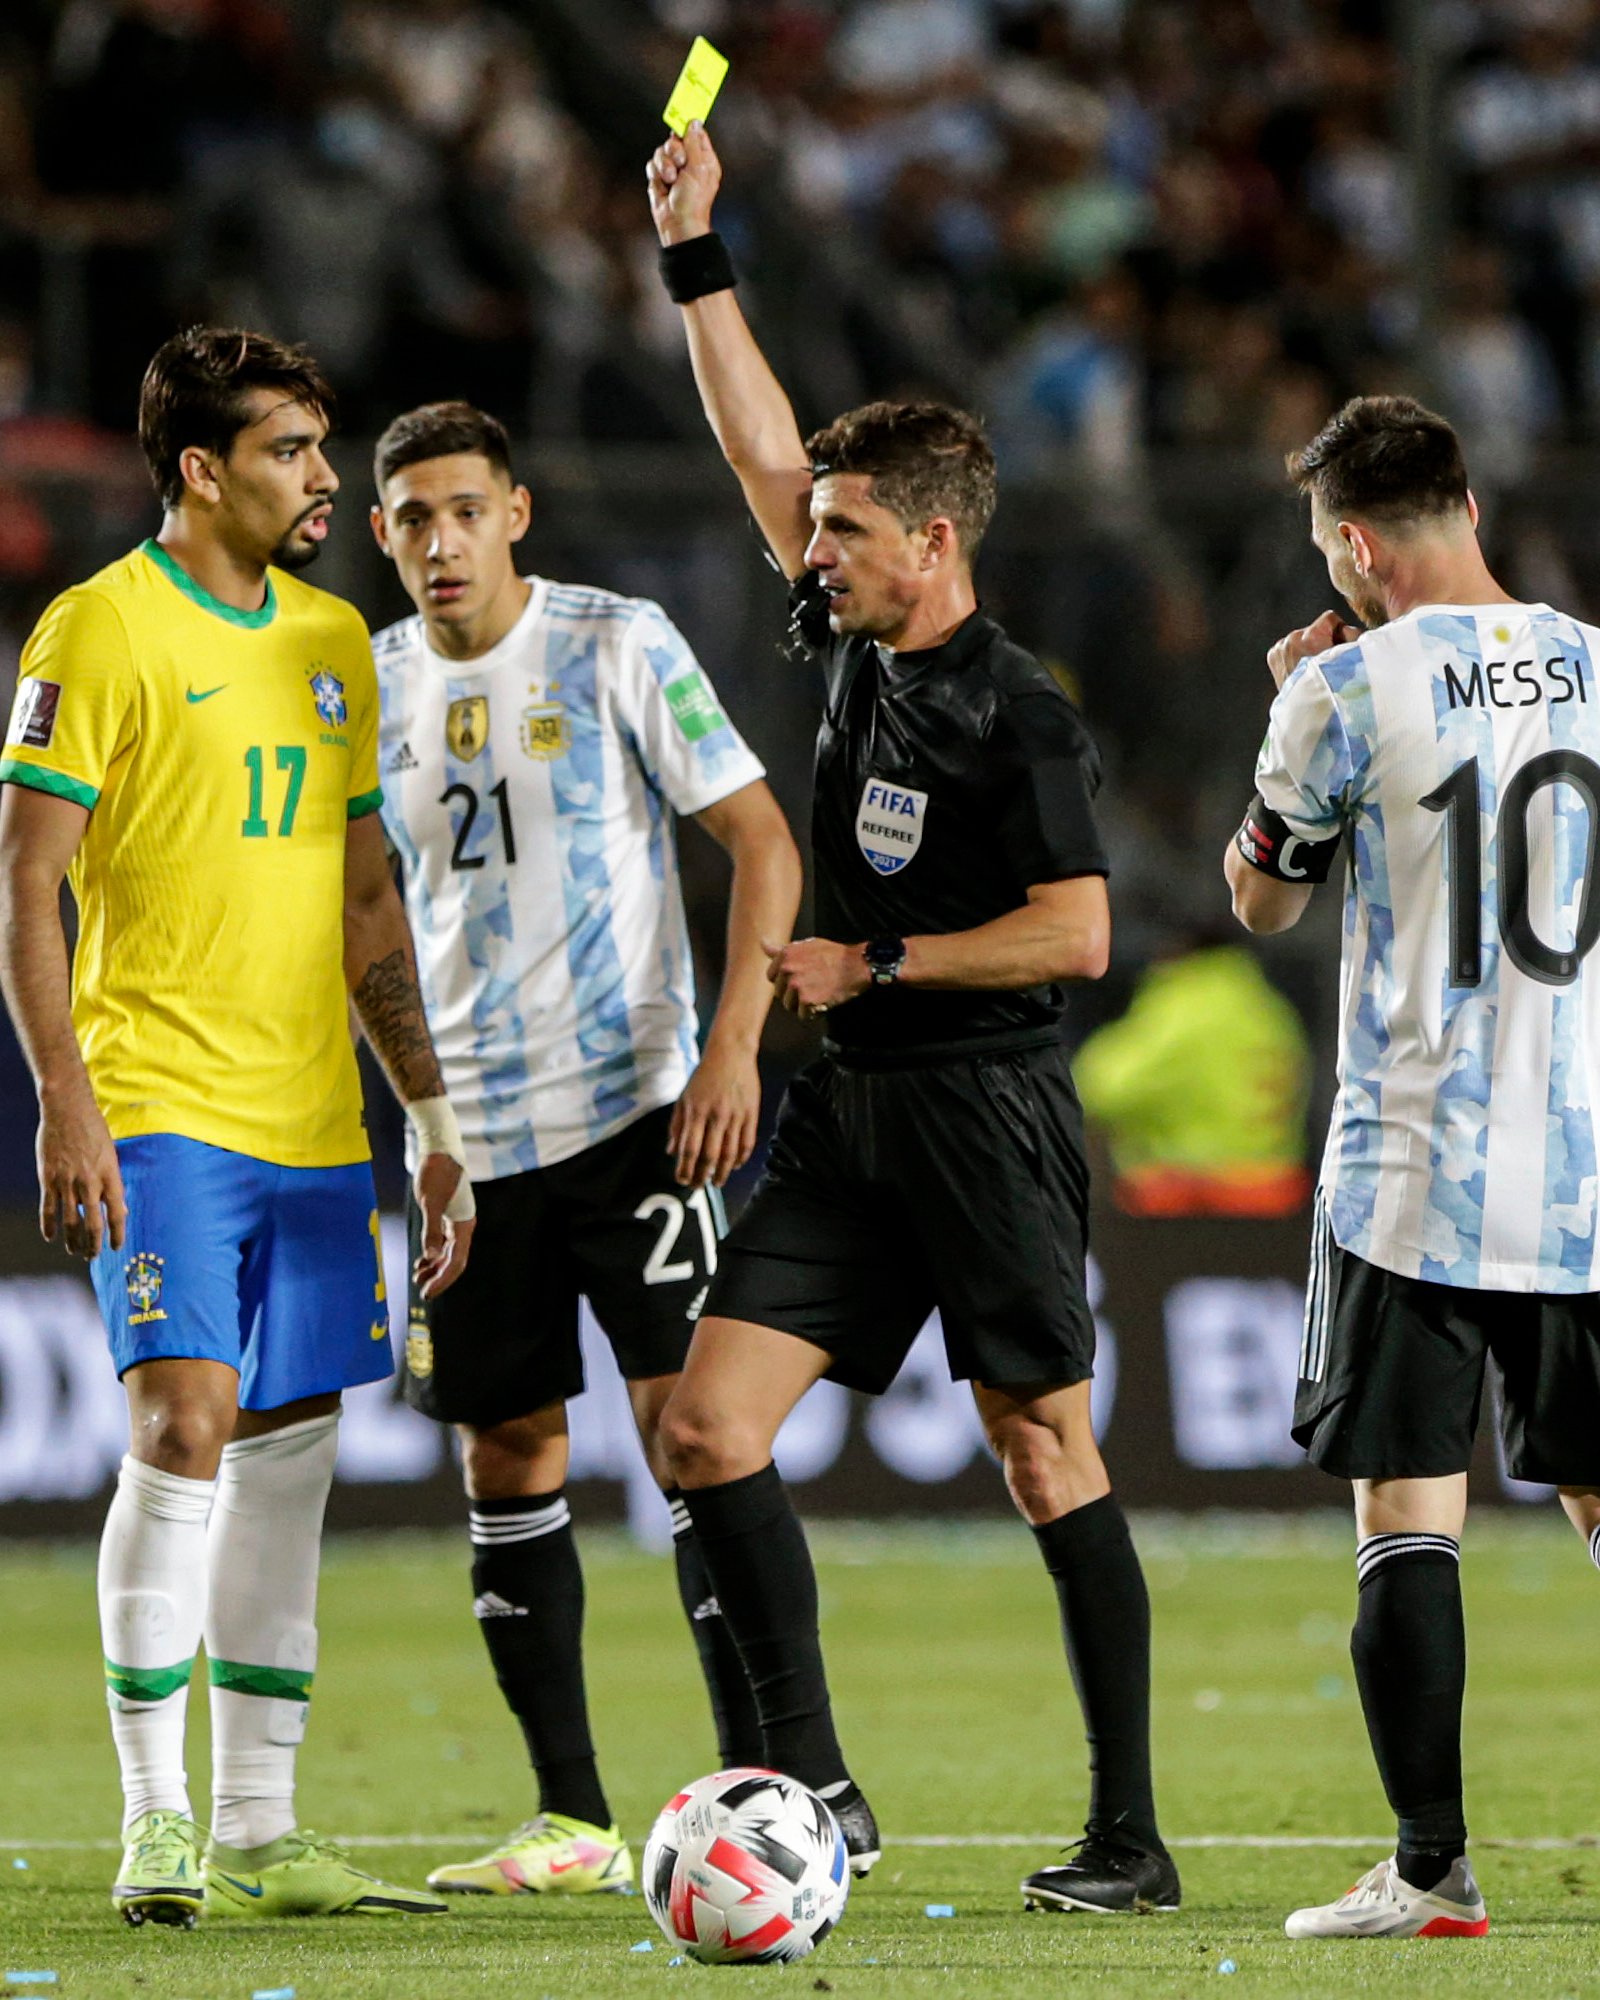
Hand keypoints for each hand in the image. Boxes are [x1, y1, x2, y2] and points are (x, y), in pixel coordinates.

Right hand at [37, 1078, 124, 1257]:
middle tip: (92, 1257)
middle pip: (93, 1224)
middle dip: (93, 1245)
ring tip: (75, 1251)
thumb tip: (121, 1209)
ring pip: (70, 1222)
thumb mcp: (111, 1155)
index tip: (116, 1248)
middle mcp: (90, 1182)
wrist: (67, 1109)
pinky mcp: (48, 1178)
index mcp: (111, 1175)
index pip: (117, 1214)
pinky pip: (48, 1209)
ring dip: (72, 1241)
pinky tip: (51, 1237)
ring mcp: (67, 1181)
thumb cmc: (93, 1130)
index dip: (118, 1234)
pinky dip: (49, 1226)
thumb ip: (114, 1184)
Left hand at [413, 1152, 473, 1300]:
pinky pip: (443, 1242)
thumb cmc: (435, 1173)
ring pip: (449, 1253)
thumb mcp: (429, 1202)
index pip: (456, 1262)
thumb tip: (432, 1257)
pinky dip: (433, 1253)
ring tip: (418, 1277)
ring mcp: (456, 1221)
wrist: (439, 1149)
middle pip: (455, 1261)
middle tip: (422, 1291)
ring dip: (435, 1267)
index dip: (443, 1280)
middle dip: (439, 1277)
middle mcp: (463, 1226)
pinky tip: (422, 1260)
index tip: (428, 1292)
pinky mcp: (448, 1215)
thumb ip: (431, 1231)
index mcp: (463, 1225)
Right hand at [648, 121, 721, 245]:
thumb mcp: (699, 168)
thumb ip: (694, 143)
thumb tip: (694, 122)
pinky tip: (664, 187)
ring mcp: (673, 169)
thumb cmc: (693, 200)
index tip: (681, 116)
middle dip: (674, 151)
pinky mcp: (659, 177)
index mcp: (703, 159)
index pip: (695, 134)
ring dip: (665, 166)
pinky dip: (656, 175)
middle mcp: (688, 162)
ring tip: (671, 181)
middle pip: (674, 140)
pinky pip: (652, 165)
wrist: (677, 223)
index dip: (688, 126)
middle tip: (680, 163)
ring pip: (661, 152)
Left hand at [670, 1040, 760, 1188]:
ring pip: (730, 1153)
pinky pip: (747, 1142)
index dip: (685, 1168)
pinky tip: (736, 1166)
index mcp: (696, 1111)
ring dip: (723, 1172)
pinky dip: (742, 1158)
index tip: (682, 1180)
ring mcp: (736, 1116)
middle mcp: (716, 1116)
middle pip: (710, 1155)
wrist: (731, 1053)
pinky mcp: (751, 1114)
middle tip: (698, 1186)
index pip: (689, 1148)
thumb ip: (677, 1125)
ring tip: (717, 1182)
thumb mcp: (684, 1098)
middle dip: (703, 1175)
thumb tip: (671, 1151)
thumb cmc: (704, 1076)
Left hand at [765, 937, 870, 1018]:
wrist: (855, 965)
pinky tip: (823, 1000)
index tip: (799, 978)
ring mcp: (797, 986)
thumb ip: (781, 949)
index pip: (771, 977)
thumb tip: (762, 943)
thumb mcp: (805, 946)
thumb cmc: (832, 954)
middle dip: (793, 993)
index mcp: (785, 956)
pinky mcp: (807, 1001)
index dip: (785, 980)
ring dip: (803, 1005)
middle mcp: (787, 970)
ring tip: (818, 992)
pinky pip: (803, 1015)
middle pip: (780, 993)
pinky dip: (814, 1013)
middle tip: (812, 985)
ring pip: (789, 1006)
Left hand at [1267, 610, 1361, 689]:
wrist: (1305, 714)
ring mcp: (1280, 647)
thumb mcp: (1351, 660)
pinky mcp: (1273, 656)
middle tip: (1327, 664)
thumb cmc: (1333, 688)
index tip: (1339, 649)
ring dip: (1308, 649)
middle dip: (1323, 641)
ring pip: (1301, 639)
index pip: (1330, 618)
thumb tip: (1349, 629)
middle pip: (1315, 629)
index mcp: (1311, 636)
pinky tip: (1302, 671)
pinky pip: (1289, 648)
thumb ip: (1354, 638)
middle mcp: (1292, 638)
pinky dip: (1295, 656)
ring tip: (1314, 670)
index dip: (1339, 632)